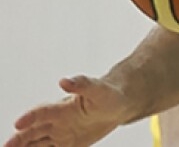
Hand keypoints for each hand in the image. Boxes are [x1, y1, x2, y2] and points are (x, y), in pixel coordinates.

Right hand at [5, 76, 128, 146]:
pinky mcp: (67, 145)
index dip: (30, 117)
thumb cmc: (107, 93)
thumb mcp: (98, 89)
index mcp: (62, 107)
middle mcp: (57, 121)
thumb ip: (82, 84)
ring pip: (37, 144)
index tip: (18, 123)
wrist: (118, 104)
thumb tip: (64, 80)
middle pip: (33, 132)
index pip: (42, 112)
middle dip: (19, 140)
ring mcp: (61, 134)